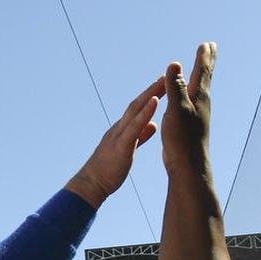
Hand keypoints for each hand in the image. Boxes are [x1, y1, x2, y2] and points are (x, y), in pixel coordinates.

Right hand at [66, 77, 165, 208]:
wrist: (93, 183)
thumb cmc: (110, 168)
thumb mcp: (129, 148)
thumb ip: (141, 135)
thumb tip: (153, 125)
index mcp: (123, 129)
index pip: (139, 108)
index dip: (151, 95)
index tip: (164, 84)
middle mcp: (120, 127)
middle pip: (138, 103)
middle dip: (152, 89)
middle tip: (167, 75)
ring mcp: (120, 134)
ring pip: (135, 110)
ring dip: (150, 94)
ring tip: (163, 81)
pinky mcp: (122, 145)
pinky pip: (134, 126)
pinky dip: (145, 112)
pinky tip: (155, 101)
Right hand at [161, 42, 216, 172]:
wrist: (188, 167)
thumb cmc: (183, 140)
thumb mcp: (176, 110)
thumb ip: (175, 87)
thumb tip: (175, 64)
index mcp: (199, 98)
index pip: (203, 71)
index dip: (203, 56)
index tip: (207, 43)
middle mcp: (201, 104)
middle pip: (205, 77)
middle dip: (207, 61)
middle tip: (211, 47)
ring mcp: (197, 115)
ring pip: (199, 89)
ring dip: (200, 75)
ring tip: (200, 68)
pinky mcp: (190, 125)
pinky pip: (191, 101)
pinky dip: (190, 92)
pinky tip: (186, 97)